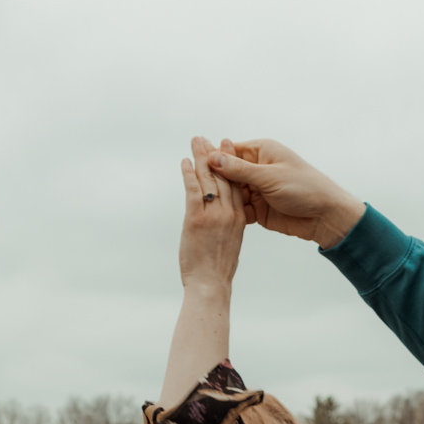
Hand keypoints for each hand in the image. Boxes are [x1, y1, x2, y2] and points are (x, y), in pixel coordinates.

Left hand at [179, 136, 244, 291]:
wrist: (211, 285)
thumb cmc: (218, 272)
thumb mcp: (231, 246)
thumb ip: (228, 229)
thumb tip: (222, 225)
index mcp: (239, 219)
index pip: (236, 185)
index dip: (231, 165)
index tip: (227, 148)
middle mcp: (229, 214)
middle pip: (223, 177)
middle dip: (214, 155)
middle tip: (206, 138)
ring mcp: (214, 215)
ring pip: (208, 179)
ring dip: (201, 158)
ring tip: (195, 142)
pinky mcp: (197, 219)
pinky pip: (193, 190)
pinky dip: (188, 174)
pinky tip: (185, 162)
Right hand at [208, 139, 365, 249]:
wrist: (325, 216)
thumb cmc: (304, 188)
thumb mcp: (269, 176)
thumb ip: (240, 170)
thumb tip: (212, 157)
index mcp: (262, 151)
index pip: (230, 152)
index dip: (212, 158)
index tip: (193, 161)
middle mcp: (257, 168)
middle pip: (227, 173)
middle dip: (213, 180)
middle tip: (192, 185)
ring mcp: (257, 190)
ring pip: (230, 193)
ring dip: (220, 198)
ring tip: (200, 204)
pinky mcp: (258, 209)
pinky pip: (238, 209)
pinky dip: (230, 213)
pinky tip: (215, 218)